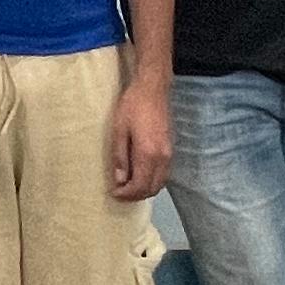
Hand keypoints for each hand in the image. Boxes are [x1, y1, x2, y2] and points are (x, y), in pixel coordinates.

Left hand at [108, 80, 173, 203]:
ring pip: (160, 183)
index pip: (140, 186)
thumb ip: (120, 157)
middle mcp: (162, 158)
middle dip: (135, 195)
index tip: (114, 193)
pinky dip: (152, 181)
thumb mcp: (119, 130)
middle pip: (152, 189)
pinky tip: (140, 175)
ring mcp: (169, 154)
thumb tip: (119, 180)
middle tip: (120, 193)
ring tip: (128, 186)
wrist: (153, 89)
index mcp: (148, 154)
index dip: (126, 194)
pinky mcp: (171, 149)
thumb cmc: (132, 106)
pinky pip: (163, 174)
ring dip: (145, 189)